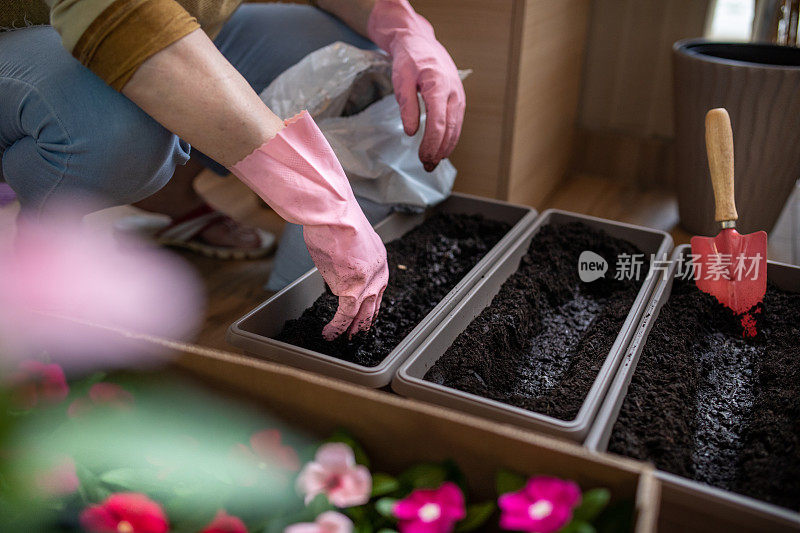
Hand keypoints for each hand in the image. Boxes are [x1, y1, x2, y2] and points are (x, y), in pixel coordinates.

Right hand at [230, 111, 387, 338]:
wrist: (332, 209)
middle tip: (358, 330)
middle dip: (366, 318)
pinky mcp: (353, 287)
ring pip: (362, 312)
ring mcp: (368, 279)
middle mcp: (378, 268)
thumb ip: (342, 249)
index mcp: (378, 255)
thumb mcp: (342, 232)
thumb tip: (331, 250)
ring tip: (343, 338)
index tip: (364, 310)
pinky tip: (330, 334)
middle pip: (375, 301)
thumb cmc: (332, 213)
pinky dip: (339, 327)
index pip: (379, 284)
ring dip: (352, 327)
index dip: (370, 301)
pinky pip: (347, 314)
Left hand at [368, 0, 465, 171]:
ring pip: (456, 128)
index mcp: (438, 86)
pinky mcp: (458, 99)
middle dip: (439, 151)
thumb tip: (412, 132)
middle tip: (427, 167)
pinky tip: (440, 149)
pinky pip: (456, 123)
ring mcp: (458, 96)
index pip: (438, 123)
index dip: (431, 144)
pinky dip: (449, 138)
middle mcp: (453, 92)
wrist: (421, 42)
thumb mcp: (401, 80)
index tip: (422, 158)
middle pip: (450, 129)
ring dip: (446, 148)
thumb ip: (407, 106)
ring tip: (433, 163)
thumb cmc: (409, 59)